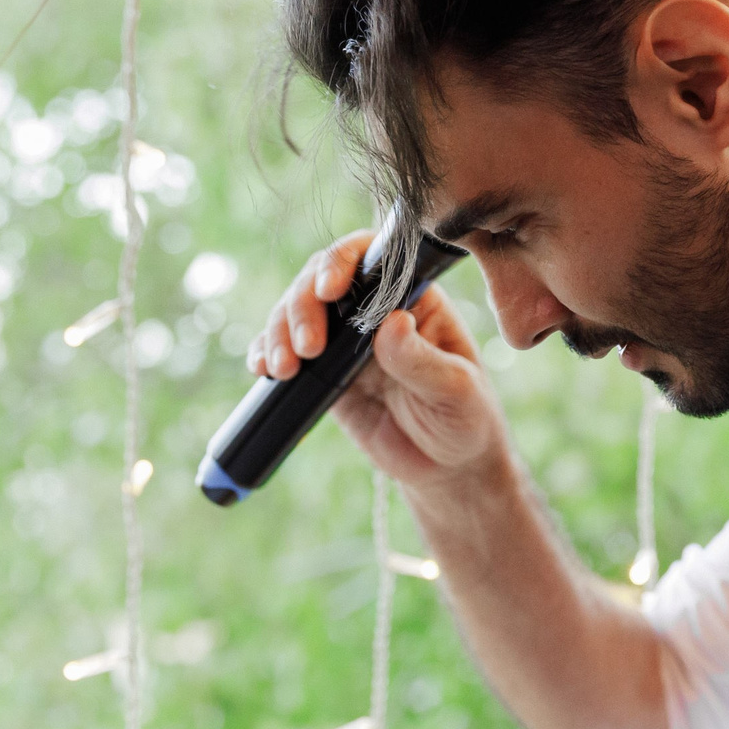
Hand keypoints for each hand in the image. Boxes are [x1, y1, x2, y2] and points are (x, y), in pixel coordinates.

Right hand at [246, 231, 508, 492]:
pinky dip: (266, 353)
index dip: (342, 262)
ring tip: (283, 369)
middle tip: (308, 349)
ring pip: (295, 312)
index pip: (372, 258)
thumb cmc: (465, 421)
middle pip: (320, 279)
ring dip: (278, 332)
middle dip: (302, 306)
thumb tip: (391, 321)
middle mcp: (373, 310)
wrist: (446, 470)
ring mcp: (344, 340)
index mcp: (414, 298)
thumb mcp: (456, 391)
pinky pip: (285, 351)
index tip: (328, 289)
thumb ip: (422, 360)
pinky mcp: (323, 372)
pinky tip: (262, 368)